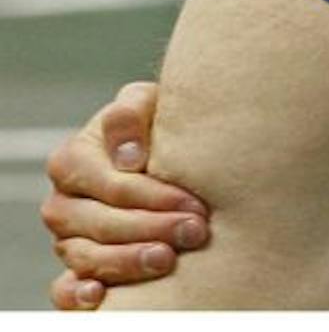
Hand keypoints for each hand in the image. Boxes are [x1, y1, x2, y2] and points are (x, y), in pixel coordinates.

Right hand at [41, 82, 209, 308]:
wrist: (165, 151)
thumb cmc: (156, 124)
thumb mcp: (145, 102)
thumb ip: (131, 113)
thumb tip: (128, 157)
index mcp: (72, 160)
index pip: (112, 186)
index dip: (155, 197)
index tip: (195, 204)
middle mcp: (63, 202)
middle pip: (102, 223)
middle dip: (152, 229)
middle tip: (196, 232)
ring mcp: (67, 237)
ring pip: (87, 257)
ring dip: (128, 262)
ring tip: (169, 259)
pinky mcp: (74, 267)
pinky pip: (64, 288)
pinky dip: (78, 294)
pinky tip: (102, 295)